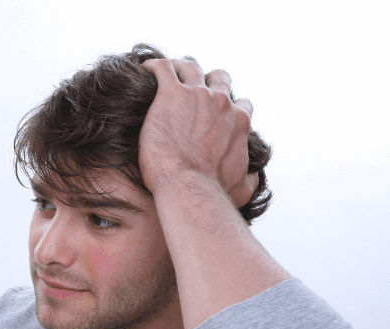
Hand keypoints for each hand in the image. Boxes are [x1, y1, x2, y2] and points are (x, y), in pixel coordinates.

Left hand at [139, 58, 257, 208]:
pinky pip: (163, 69)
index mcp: (239, 121)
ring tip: (166, 74)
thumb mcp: (242, 188)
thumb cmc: (213, 192)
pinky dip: (154, 66)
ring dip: (179, 67)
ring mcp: (196, 95)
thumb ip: (251, 179)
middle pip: (219, 78)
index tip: (214, 111)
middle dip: (207, 80)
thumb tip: (253, 177)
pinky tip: (144, 70)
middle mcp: (221, 103)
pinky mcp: (171, 94)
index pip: (240, 103)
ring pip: (190, 67)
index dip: (228, 105)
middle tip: (190, 87)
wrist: (187, 186)